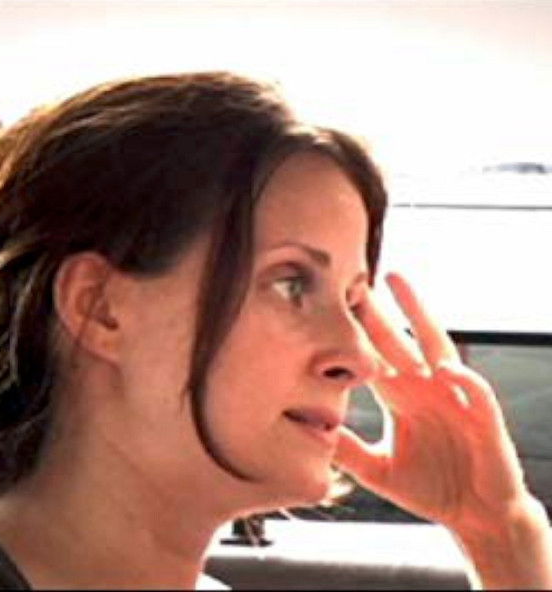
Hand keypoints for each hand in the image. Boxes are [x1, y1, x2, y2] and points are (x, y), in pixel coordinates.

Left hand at [334, 272, 531, 531]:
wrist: (475, 517)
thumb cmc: (431, 489)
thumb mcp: (378, 470)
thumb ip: (348, 450)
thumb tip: (312, 432)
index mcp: (402, 397)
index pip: (374, 356)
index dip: (354, 334)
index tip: (329, 308)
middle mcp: (426, 389)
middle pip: (398, 340)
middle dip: (377, 311)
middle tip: (353, 280)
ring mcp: (455, 399)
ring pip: (436, 347)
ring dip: (418, 314)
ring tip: (398, 284)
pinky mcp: (484, 421)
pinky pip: (476, 393)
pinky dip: (463, 379)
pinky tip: (444, 368)